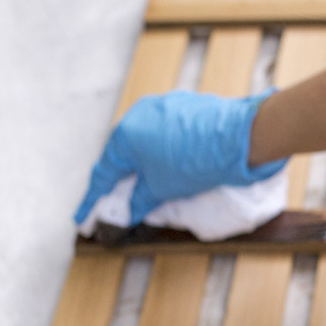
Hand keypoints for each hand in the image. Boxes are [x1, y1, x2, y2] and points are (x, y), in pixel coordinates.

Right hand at [72, 90, 286, 226]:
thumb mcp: (162, 188)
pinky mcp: (186, 106)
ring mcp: (164, 107)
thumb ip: (139, 200)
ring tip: (146, 188)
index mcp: (125, 134)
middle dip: (120, 181)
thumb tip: (128, 213)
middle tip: (116, 204)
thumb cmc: (197, 161)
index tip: (83, 219)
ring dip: (144, 165)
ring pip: (146, 142)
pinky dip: (163, 152)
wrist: (241, 136)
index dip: (93, 200)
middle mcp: (140, 114)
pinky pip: (166, 133)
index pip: (104, 174)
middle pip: (124, 155)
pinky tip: (170, 166)